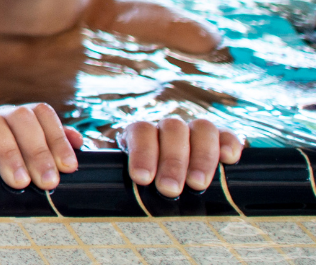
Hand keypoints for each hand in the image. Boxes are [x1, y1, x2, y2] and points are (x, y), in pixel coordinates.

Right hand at [0, 103, 81, 190]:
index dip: (57, 139)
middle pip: (20, 117)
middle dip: (37, 151)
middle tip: (47, 182)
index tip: (68, 167)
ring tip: (19, 181)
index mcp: (22, 118)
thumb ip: (54, 149)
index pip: (42, 114)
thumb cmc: (7, 172)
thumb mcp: (33, 163)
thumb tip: (78, 141)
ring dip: (8, 152)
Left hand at [117, 117, 243, 197]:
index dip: (141, 152)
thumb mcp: (128, 176)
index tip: (141, 178)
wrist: (166, 173)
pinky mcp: (220, 138)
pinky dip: (229, 143)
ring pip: (200, 129)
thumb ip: (115, 172)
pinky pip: (226, 133)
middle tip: (169, 189)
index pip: (140, 131)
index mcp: (142, 133)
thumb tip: (86, 167)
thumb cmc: (145, 180)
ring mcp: (194, 130)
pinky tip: (229, 159)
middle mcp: (168, 127)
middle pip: (172, 130)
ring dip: (200, 156)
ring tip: (197, 184)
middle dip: (171, 161)